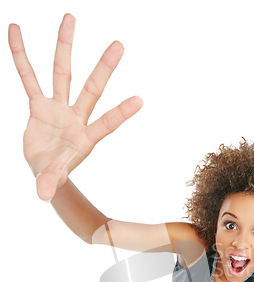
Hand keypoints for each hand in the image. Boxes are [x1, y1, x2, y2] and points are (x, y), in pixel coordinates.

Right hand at [8, 13, 142, 200]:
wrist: (44, 168)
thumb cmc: (56, 174)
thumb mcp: (52, 177)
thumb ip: (49, 181)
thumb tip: (43, 195)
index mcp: (86, 137)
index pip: (106, 123)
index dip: (121, 113)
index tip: (140, 100)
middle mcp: (76, 117)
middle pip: (91, 88)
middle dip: (104, 68)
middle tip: (120, 44)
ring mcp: (58, 108)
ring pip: (63, 73)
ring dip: (65, 46)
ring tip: (70, 18)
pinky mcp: (38, 105)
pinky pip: (28, 78)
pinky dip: (22, 57)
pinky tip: (17, 31)